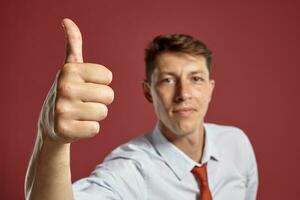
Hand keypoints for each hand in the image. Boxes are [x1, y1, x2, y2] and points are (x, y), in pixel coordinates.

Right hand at [38, 18, 113, 142]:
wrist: (50, 123)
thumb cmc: (67, 92)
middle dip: (100, 100)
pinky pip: (95, 129)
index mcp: (70, 70)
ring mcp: (63, 110)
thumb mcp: (70, 69)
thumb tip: (67, 21)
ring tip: (80, 113)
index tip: (86, 85)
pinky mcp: (65, 130)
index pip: (108, 76)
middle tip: (84, 102)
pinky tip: (76, 125)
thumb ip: (74, 45)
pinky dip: (89, 129)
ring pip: (103, 112)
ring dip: (95, 115)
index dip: (100, 83)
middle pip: (109, 95)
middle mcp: (65, 88)